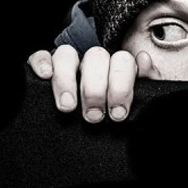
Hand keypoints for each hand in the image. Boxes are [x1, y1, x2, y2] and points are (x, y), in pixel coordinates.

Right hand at [28, 46, 161, 123]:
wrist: (95, 134)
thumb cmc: (117, 116)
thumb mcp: (139, 104)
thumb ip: (147, 82)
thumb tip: (144, 60)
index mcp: (118, 69)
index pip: (123, 61)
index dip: (121, 86)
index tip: (118, 114)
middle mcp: (94, 64)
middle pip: (95, 57)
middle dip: (95, 88)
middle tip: (94, 116)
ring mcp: (70, 65)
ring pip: (67, 54)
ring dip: (67, 79)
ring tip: (68, 106)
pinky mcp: (47, 69)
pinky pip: (40, 56)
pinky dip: (41, 62)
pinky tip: (44, 76)